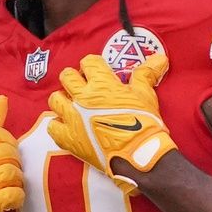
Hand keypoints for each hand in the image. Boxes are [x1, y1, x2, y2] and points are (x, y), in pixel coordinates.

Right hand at [0, 96, 23, 211]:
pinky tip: (10, 201)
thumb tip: (2, 99)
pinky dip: (17, 198)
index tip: (5, 153)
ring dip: (17, 181)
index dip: (7, 142)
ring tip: (8, 187)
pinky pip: (14, 194)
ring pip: (12, 172)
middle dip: (14, 162)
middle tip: (9, 172)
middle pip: (8, 152)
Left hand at [47, 54, 176, 193]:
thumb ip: (146, 73)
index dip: (94, 64)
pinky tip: (67, 125)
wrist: (138, 155)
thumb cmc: (143, 122)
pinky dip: (58, 125)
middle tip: (85, 86)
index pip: (88, 62)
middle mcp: (82, 97)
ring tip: (74, 104)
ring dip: (64, 99)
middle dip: (75, 78)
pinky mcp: (69, 139)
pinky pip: (52, 126)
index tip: (99, 71)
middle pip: (67, 76)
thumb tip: (159, 57)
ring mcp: (72, 118)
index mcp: (101, 83)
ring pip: (55, 99)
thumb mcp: (145, 94)